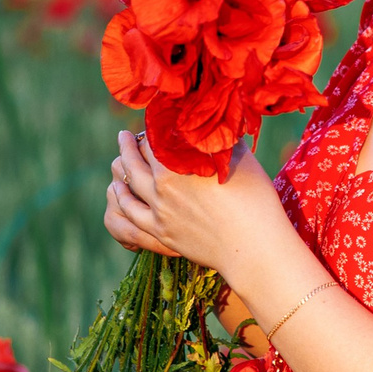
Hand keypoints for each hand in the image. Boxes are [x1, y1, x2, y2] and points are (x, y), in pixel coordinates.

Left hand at [106, 131, 292, 279]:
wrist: (254, 248)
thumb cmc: (255, 200)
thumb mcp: (240, 159)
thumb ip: (220, 140)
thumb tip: (214, 125)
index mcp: (177, 165)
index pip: (154, 139)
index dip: (152, 129)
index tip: (155, 123)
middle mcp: (161, 187)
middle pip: (134, 161)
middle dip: (128, 145)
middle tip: (124, 135)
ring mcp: (159, 213)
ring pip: (126, 189)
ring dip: (119, 173)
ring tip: (117, 162)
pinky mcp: (161, 234)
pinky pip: (130, 217)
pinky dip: (121, 201)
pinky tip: (119, 194)